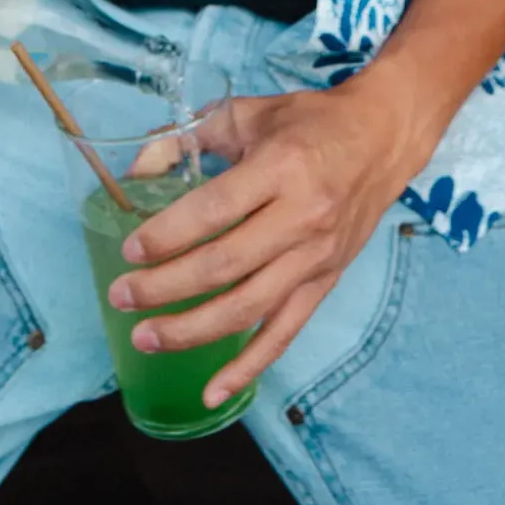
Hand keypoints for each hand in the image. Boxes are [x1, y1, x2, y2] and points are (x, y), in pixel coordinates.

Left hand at [107, 81, 414, 409]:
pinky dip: (248, 367)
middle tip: (122, 296)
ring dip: (192, 330)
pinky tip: (212, 392)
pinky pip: (285, 333)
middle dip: (165, 288)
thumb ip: (188, 137)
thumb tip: (133, 171)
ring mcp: (316, 256)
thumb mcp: (248, 113)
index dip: (168, 235)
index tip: (130, 251)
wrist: (383, 138)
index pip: (214, 210)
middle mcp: (302, 216)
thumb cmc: (310, 121)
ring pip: (249, 307)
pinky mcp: (327, 281)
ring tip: (146, 337)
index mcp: (280, 166)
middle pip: (225, 265)